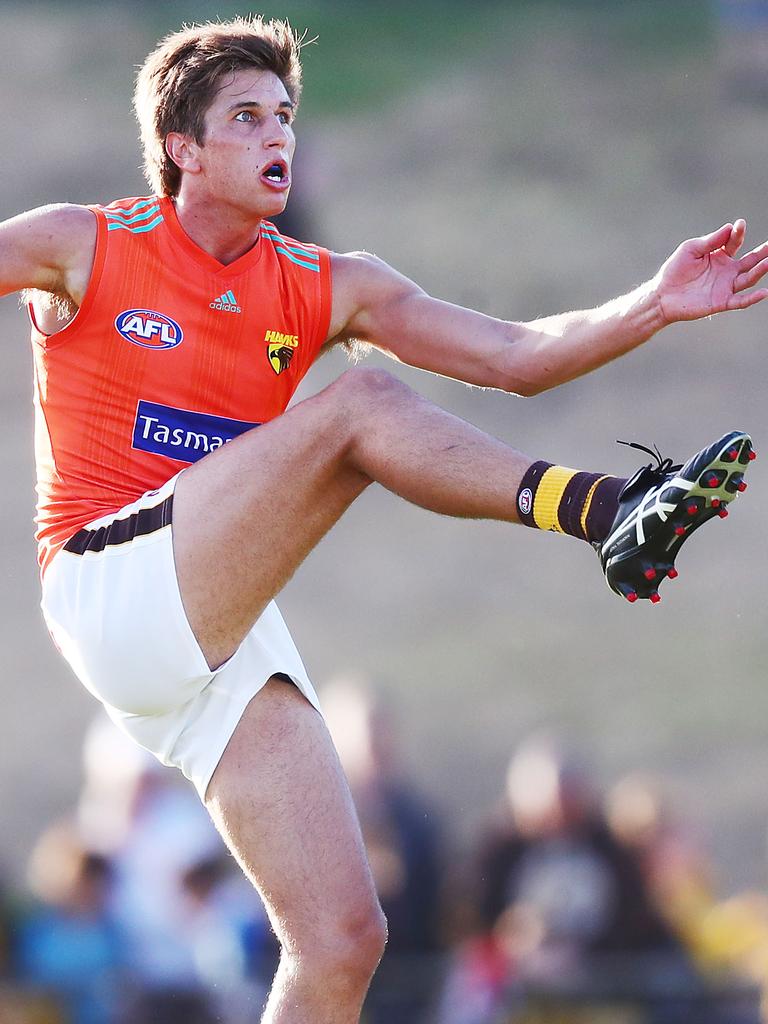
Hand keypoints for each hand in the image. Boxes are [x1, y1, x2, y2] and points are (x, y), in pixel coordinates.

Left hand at [653, 220, 767, 323]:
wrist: (662, 295)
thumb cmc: (675, 270)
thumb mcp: (691, 249)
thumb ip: (711, 240)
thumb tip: (730, 227)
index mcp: (719, 255)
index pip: (734, 242)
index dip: (738, 233)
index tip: (739, 225)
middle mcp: (726, 271)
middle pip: (750, 261)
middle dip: (763, 253)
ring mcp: (725, 287)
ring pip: (748, 278)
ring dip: (760, 270)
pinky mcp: (721, 302)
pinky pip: (740, 301)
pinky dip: (752, 298)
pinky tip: (764, 292)